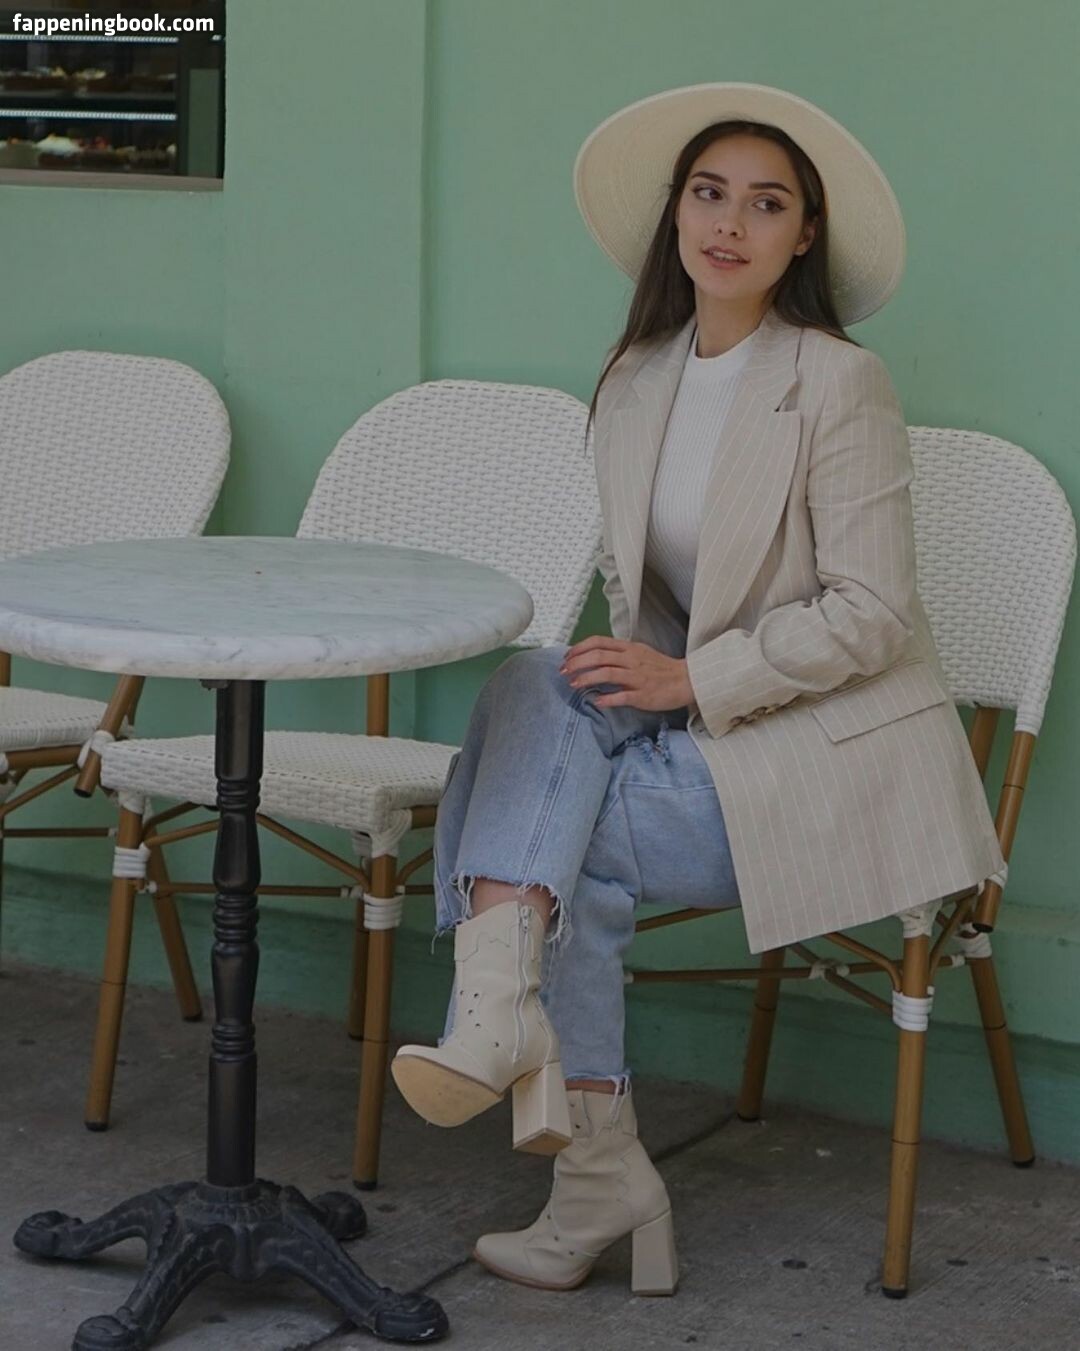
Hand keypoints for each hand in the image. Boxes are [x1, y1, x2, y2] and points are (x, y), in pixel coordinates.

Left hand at [559, 637, 693, 711]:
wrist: (686, 680)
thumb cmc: (661, 668)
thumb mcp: (639, 653)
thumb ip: (617, 653)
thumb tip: (594, 656)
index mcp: (629, 648)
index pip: (599, 642)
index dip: (579, 648)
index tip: (567, 657)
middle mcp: (631, 660)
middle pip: (598, 656)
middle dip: (577, 663)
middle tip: (564, 671)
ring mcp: (637, 677)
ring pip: (607, 673)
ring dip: (586, 679)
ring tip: (574, 684)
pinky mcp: (643, 695)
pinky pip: (622, 696)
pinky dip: (607, 699)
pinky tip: (596, 701)